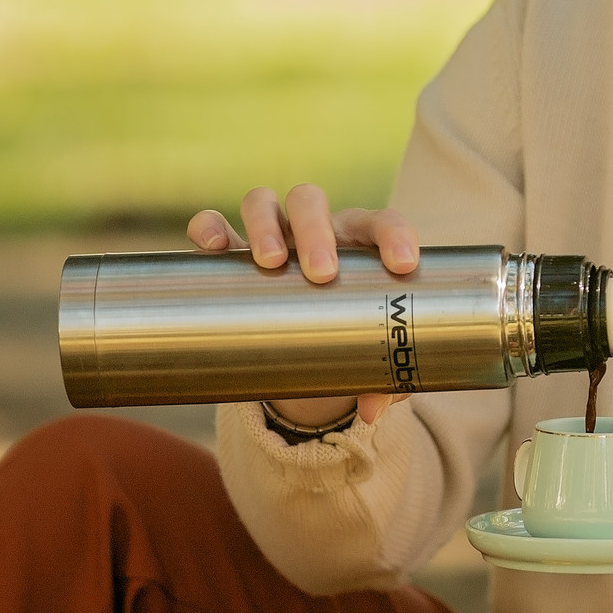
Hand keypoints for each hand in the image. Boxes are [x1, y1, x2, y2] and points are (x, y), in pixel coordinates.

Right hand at [187, 185, 419, 426]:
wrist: (303, 337)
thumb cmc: (346, 333)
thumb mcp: (366, 352)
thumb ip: (379, 379)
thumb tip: (372, 410)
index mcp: (359, 242)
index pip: (382, 223)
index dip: (396, 236)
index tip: (402, 266)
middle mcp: (314, 229)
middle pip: (312, 202)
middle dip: (317, 232)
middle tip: (321, 275)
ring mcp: (270, 235)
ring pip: (262, 203)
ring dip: (266, 225)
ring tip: (270, 264)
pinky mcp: (231, 253)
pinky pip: (212, 226)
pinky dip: (210, 228)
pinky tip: (215, 249)